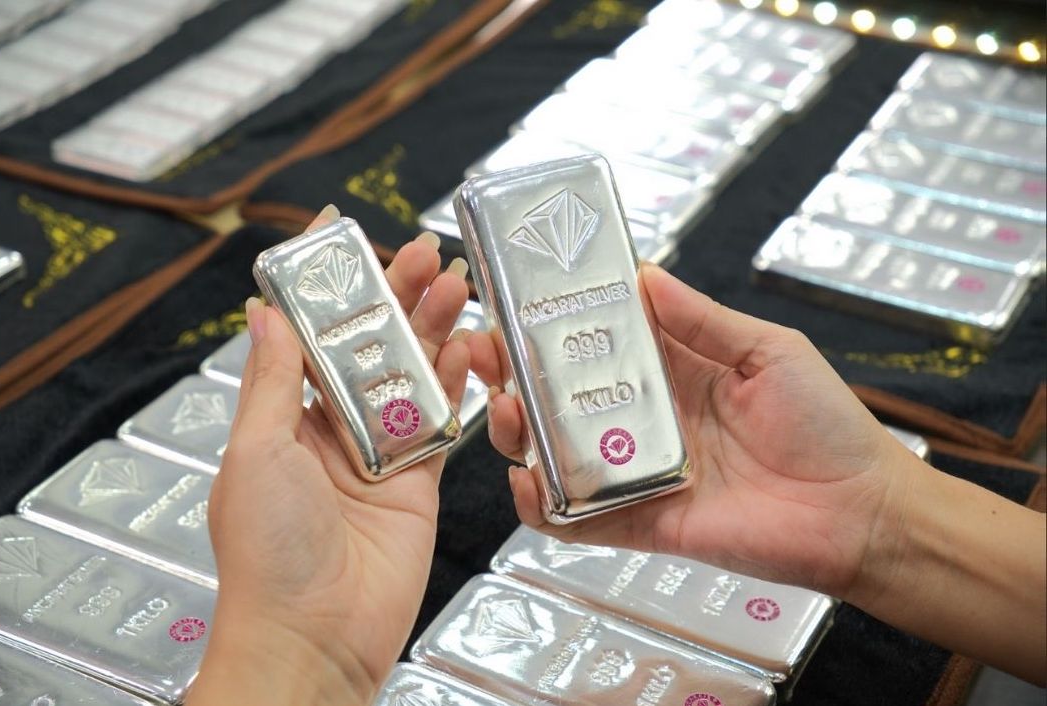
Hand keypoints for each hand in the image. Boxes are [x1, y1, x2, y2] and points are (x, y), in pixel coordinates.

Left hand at [187, 209, 470, 705]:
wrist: (316, 639)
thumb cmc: (268, 556)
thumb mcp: (257, 452)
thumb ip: (275, 380)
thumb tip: (263, 311)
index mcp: (280, 418)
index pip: (304, 333)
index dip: (322, 283)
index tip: (338, 231)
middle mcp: (329, 430)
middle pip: (367, 346)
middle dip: (392, 295)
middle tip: (420, 252)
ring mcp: (377, 454)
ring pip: (409, 375)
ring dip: (430, 328)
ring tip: (454, 282)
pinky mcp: (417, 481)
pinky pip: (440, 423)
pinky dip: (456, 384)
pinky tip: (467, 347)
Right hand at [466, 262, 912, 597]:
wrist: (860, 512)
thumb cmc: (827, 424)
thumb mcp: (769, 352)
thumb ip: (703, 320)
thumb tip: (644, 275)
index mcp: (670, 372)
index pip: (595, 342)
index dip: (551, 323)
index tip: (513, 299)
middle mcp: (642, 420)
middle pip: (558, 398)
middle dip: (512, 375)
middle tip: (483, 353)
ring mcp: (635, 472)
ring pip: (554, 454)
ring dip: (518, 433)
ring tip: (506, 410)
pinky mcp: (639, 522)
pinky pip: (575, 518)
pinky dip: (542, 505)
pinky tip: (527, 480)